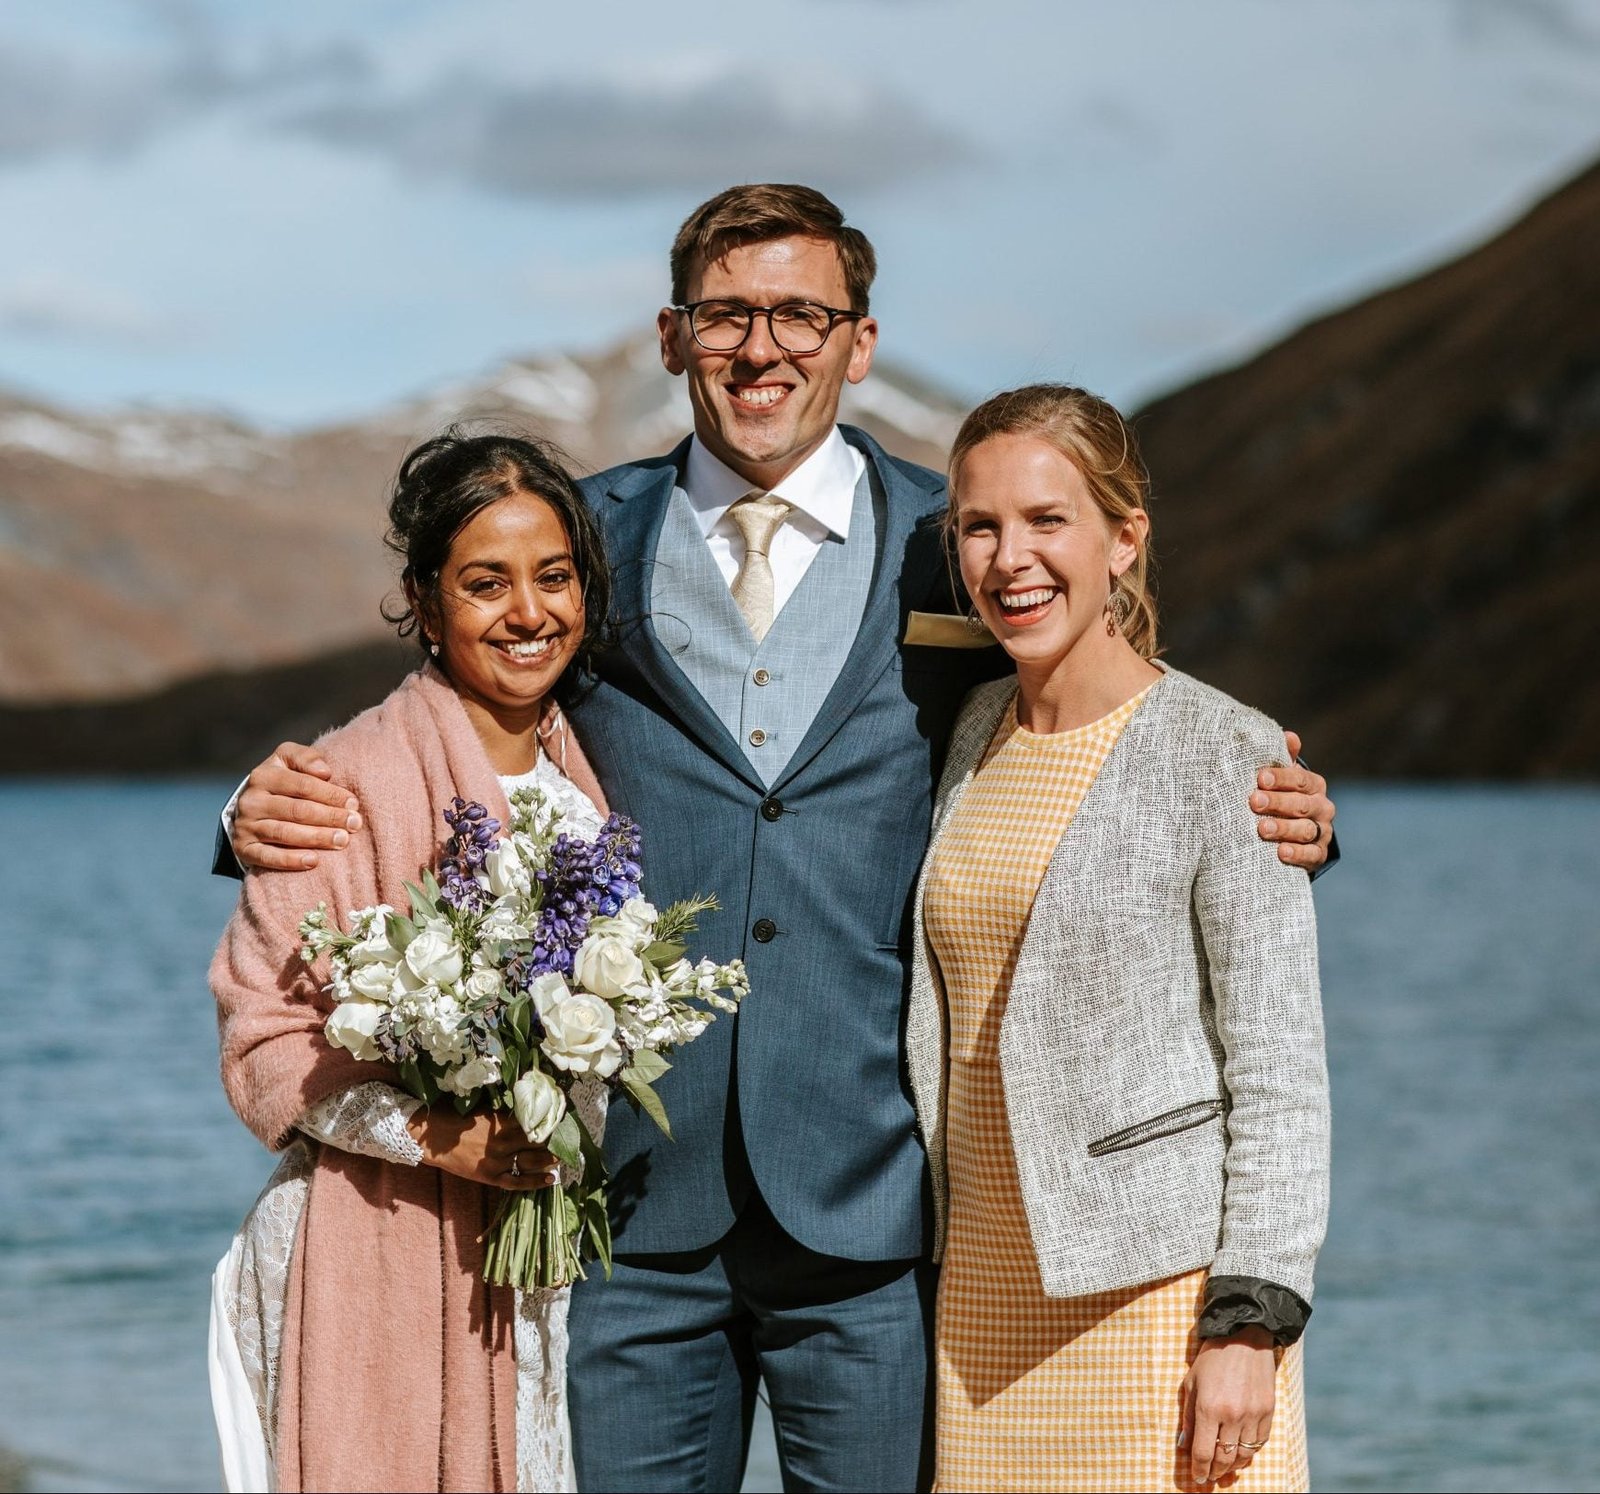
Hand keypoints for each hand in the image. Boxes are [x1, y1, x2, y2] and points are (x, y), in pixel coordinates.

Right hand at [233, 743, 362, 870]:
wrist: (252, 808)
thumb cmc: (282, 783)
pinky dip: (291, 860)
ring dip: (317, 838)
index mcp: (264, 775)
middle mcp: (251, 801)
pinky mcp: (243, 848)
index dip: (331, 795)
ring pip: (285, 833)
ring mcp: (246, 825)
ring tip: (342, 840)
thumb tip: (325, 772)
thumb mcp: (289, 761)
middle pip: (297, 810)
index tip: (353, 804)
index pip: (303, 785)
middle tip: (354, 824)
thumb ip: (306, 758)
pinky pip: (267, 857)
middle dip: (330, 817)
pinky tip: (314, 861)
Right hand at [406, 1107, 558, 1190]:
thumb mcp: (484, 1110)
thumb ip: (506, 1114)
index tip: (565, 1120)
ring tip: (563, 1157)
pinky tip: (550, 1180)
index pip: (535, 1123)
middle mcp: (503, 1143)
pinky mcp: (489, 1176)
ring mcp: (497, 1162)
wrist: (433, 1138)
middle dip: (555, 1141)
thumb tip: (528, 1109)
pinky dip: (534, 1182)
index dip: (552, 1123)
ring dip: (549, 1159)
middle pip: (537, 1142)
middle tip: (570, 1139)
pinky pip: (516, 1182)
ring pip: (530, 1161)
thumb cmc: (458, 1118)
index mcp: (503, 1123)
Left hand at [1179, 1327, 1275, 1486]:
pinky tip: (1241, 1454)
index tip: (1197, 1478)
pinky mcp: (1268, 1411)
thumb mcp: (1191, 1382)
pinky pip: (1259, 1443)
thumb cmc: (1212, 1358)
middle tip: (1210, 1476)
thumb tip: (1184, 1445)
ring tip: (1224, 1469)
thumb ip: (1188, 1417)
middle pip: (1224, 1458)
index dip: (1199, 1469)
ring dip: (1233, 1467)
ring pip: (1244, 1455)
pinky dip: (1250, 1453)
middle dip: (1215, 1472)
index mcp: (1209, 1408)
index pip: (1203, 1452)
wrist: (1244, 1336)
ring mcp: (1253, 1415)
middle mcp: (1232, 1415)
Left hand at [1249, 730, 1334, 869]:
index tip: (1260, 778)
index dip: (1281, 778)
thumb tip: (1288, 735)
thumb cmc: (1282, 798)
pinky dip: (1298, 854)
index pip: (1300, 779)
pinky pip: (1312, 854)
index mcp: (1314, 786)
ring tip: (1262, 829)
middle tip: (1254, 802)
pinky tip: (1281, 852)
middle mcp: (1322, 807)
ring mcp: (1322, 832)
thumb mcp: (1282, 779)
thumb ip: (1284, 759)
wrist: (1296, 834)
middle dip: (1277, 803)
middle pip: (1301, 804)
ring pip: (1305, 829)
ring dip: (1283, 828)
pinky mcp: (1319, 854)